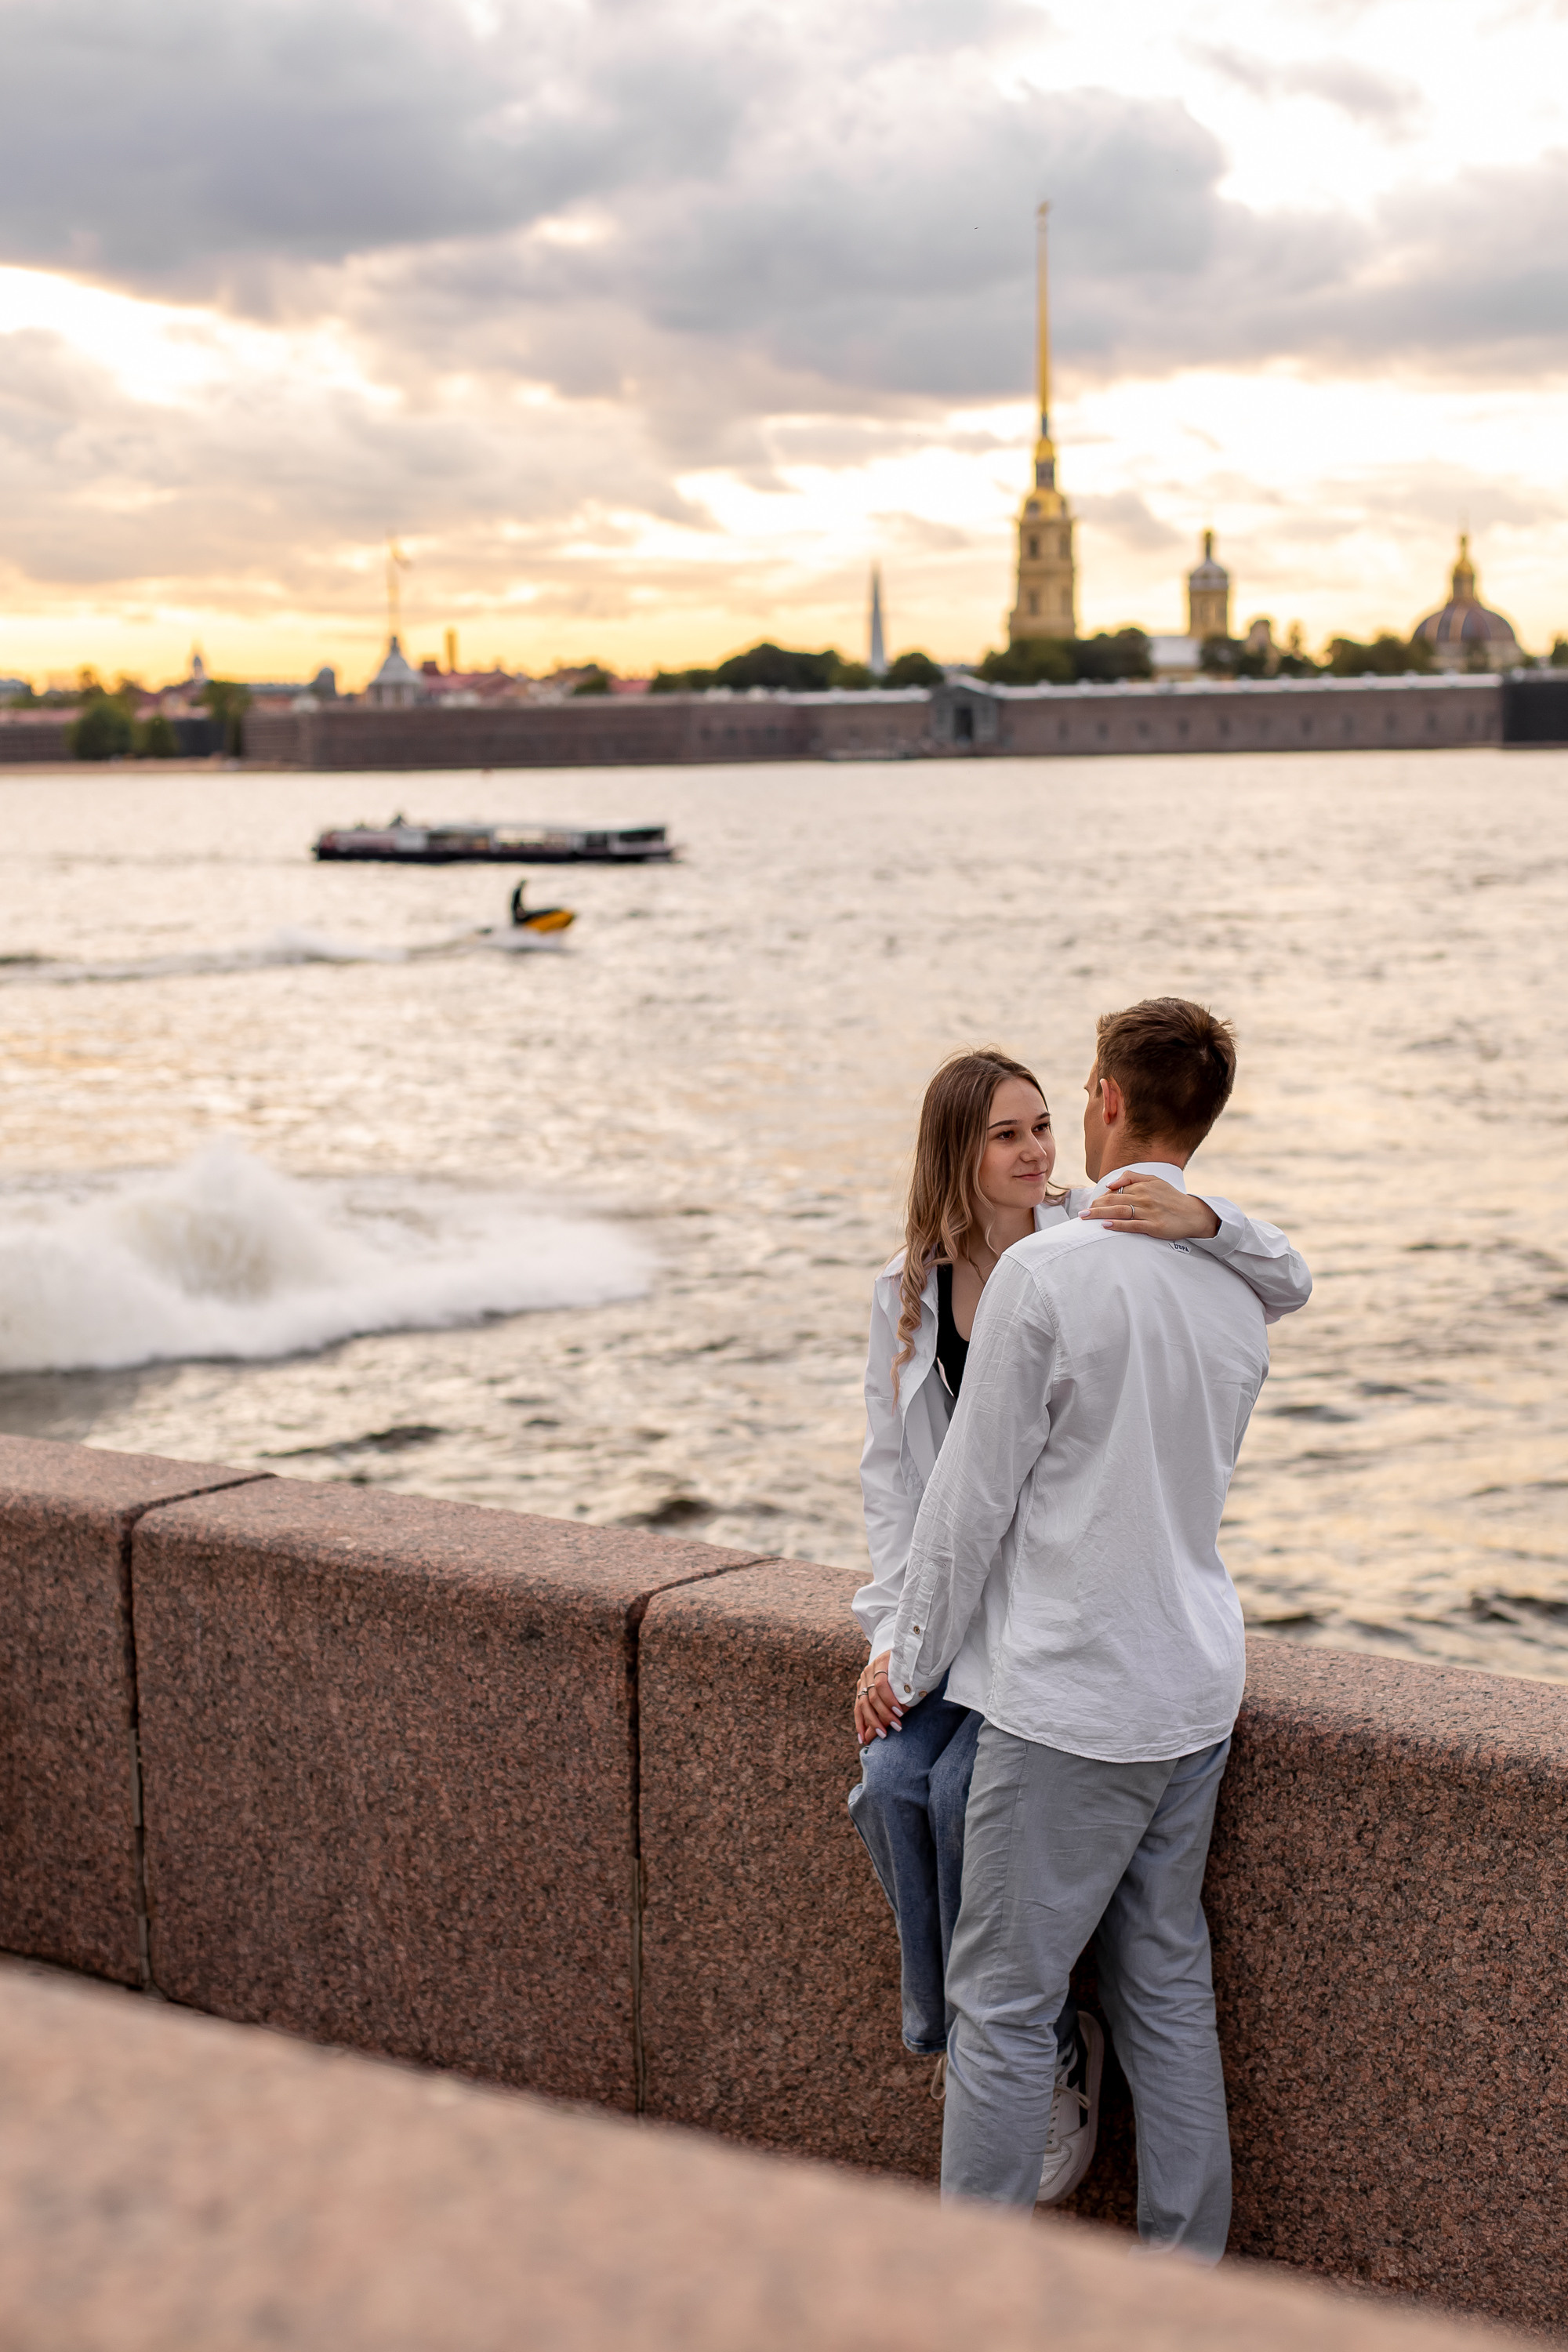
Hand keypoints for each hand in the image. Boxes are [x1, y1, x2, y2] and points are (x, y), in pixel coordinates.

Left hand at [854, 1650, 903, 1742]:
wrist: (915, 1649)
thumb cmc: (907, 1677)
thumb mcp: (894, 1696)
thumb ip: (884, 1713)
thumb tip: (873, 1736)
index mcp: (865, 1684)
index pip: (858, 1707)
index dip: (860, 1724)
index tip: (863, 1740)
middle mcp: (865, 1676)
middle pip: (863, 1704)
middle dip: (873, 1722)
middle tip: (883, 1735)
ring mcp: (871, 1668)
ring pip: (872, 1697)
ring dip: (884, 1714)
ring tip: (895, 1726)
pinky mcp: (881, 1662)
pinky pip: (881, 1686)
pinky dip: (889, 1700)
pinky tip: (898, 1711)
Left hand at [1079, 1173, 1219, 1239]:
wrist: (1193, 1214)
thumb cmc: (1171, 1198)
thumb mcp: (1155, 1180)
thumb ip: (1133, 1177)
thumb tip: (1110, 1183)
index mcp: (1143, 1186)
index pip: (1115, 1191)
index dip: (1100, 1198)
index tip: (1091, 1204)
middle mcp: (1144, 1197)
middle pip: (1113, 1200)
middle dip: (1095, 1206)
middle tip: (1082, 1214)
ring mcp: (1149, 1212)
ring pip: (1119, 1211)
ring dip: (1100, 1214)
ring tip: (1086, 1218)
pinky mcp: (1154, 1226)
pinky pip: (1132, 1225)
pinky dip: (1118, 1225)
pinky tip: (1106, 1225)